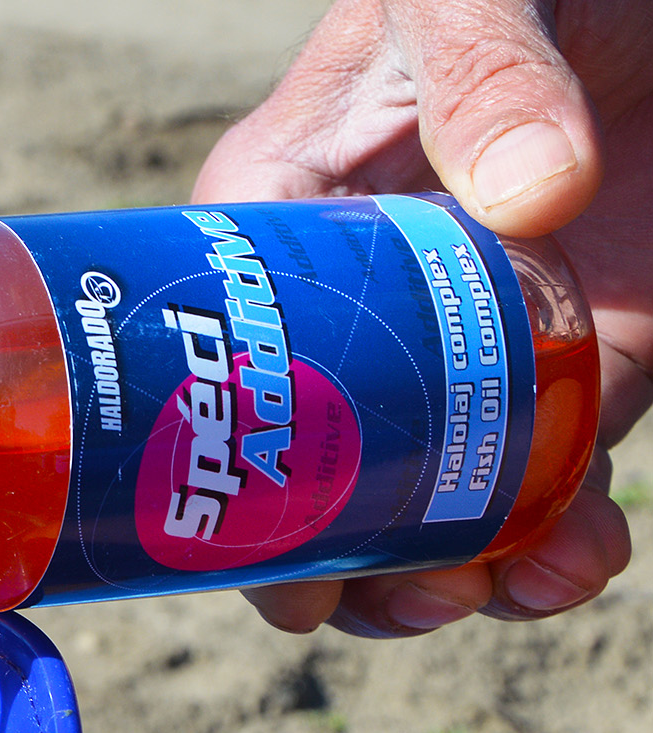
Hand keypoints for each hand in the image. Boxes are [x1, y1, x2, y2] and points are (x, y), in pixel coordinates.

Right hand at [195, 0, 647, 635]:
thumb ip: (486, 71)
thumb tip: (534, 199)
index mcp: (285, 236)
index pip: (221, 380)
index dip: (229, 492)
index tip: (269, 567)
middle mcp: (361, 319)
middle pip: (312, 479)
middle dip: (340, 564)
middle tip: (392, 596)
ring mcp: (467, 355)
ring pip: (423, 507)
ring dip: (447, 577)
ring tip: (494, 589)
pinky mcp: (575, 366)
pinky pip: (551, 479)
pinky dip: (558, 541)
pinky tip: (574, 555)